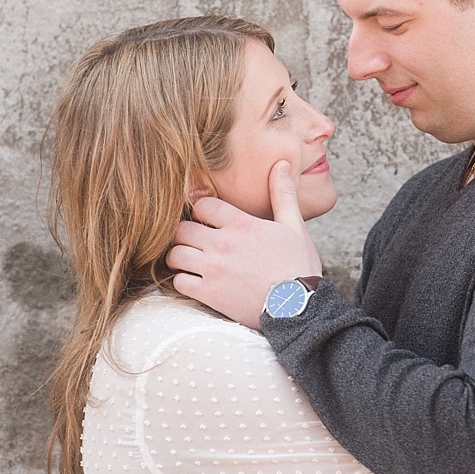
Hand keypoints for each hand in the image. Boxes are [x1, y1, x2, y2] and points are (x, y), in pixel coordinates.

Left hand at [166, 163, 322, 328]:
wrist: (300, 308)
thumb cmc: (299, 267)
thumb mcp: (294, 226)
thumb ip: (282, 194)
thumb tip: (282, 165)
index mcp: (241, 224)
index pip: (203, 205)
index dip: (202, 211)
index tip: (207, 220)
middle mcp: (223, 244)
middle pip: (182, 229)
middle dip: (186, 234)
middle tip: (194, 241)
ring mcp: (213, 270)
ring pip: (175, 254)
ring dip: (179, 257)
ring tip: (189, 261)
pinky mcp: (209, 294)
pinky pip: (179, 282)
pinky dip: (182, 281)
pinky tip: (193, 282)